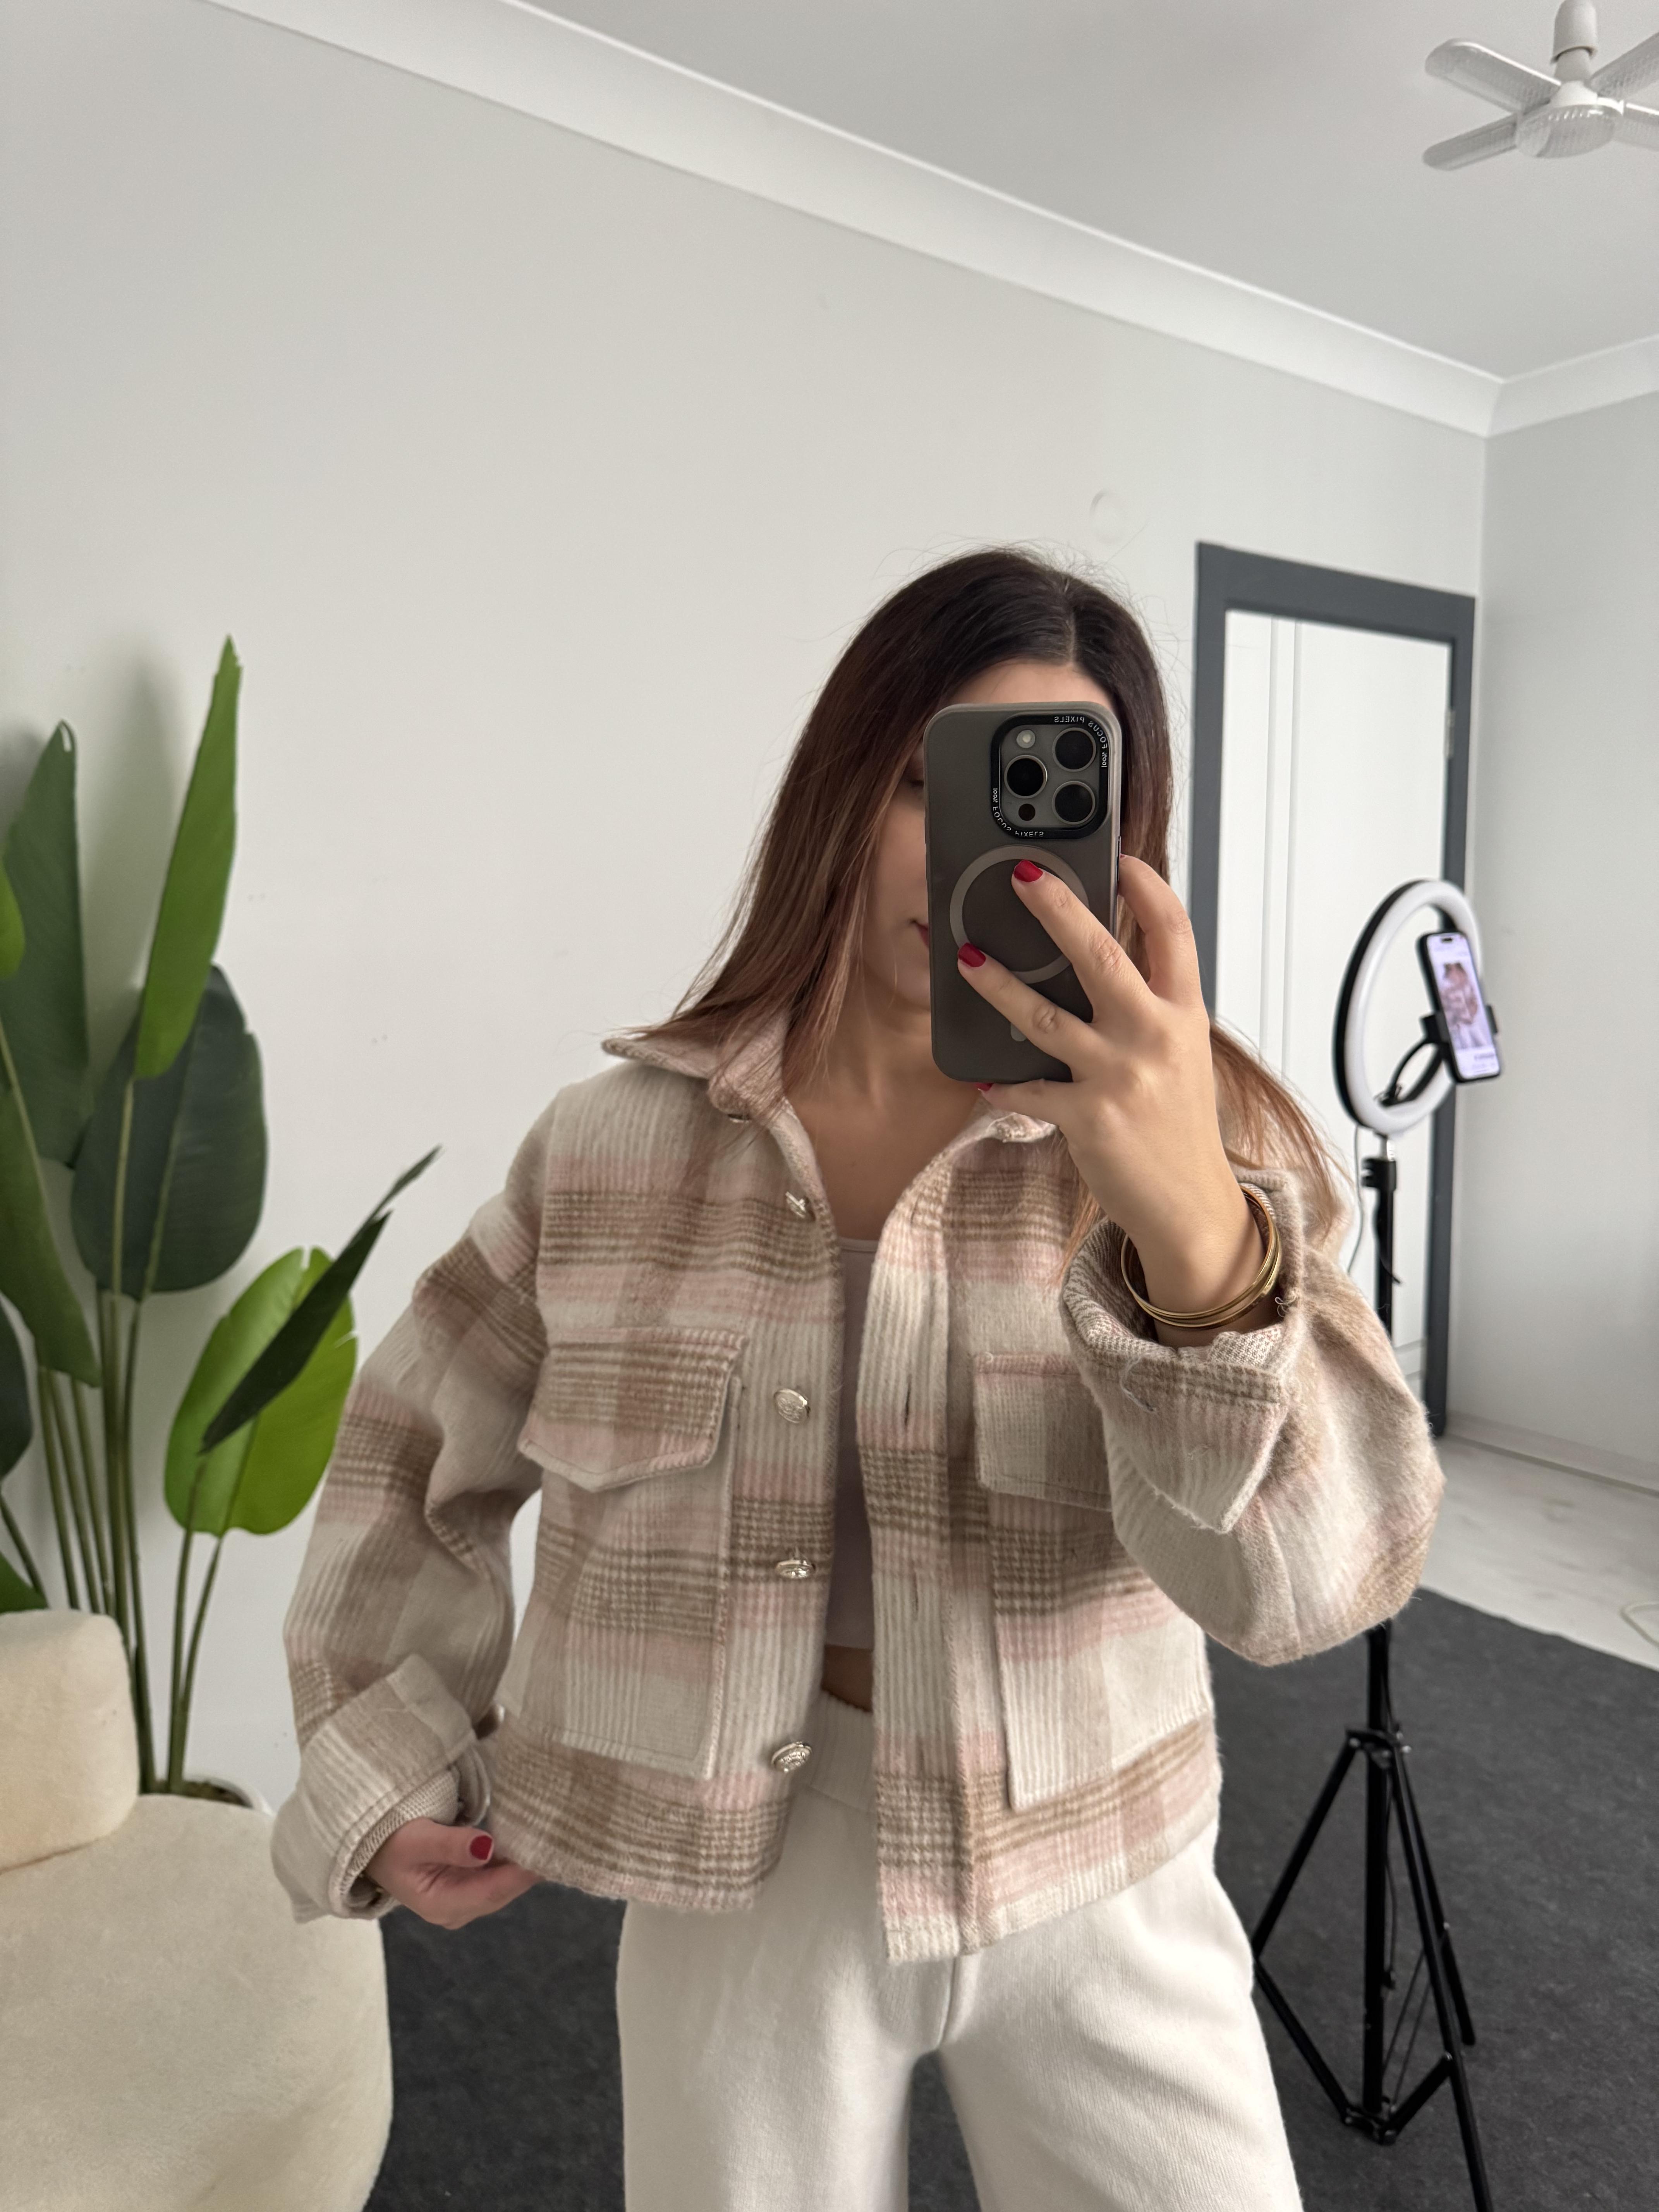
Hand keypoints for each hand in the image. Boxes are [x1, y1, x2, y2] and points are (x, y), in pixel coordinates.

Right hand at [364, 1817, 543, 1927]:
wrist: (372, 1849)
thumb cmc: (390, 1842)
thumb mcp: (417, 1839)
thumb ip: (451, 1845)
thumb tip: (487, 1847)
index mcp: (443, 1905)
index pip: (493, 1891)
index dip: (521, 1871)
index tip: (548, 1848)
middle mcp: (457, 1910)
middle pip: (502, 1890)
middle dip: (528, 1867)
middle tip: (556, 1836)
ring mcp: (463, 1901)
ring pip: (503, 1883)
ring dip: (522, 1862)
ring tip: (548, 1835)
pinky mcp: (467, 1887)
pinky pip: (496, 1876)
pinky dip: (511, 1860)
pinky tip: (528, 1840)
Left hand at [956, 855, 1265, 1335]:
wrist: (1191, 1206)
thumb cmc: (1180, 1127)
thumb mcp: (1183, 1055)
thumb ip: (1153, 1007)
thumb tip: (1106, 957)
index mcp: (1184, 1015)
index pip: (1174, 934)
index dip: (1147, 889)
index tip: (1120, 858)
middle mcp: (1155, 1037)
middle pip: (1101, 956)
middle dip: (1058, 909)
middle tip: (1022, 875)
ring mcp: (1120, 1077)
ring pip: (1045, 1016)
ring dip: (999, 984)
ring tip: (967, 957)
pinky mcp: (1087, 1117)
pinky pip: (1029, 1089)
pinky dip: (1002, 1083)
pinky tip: (982, 1077)